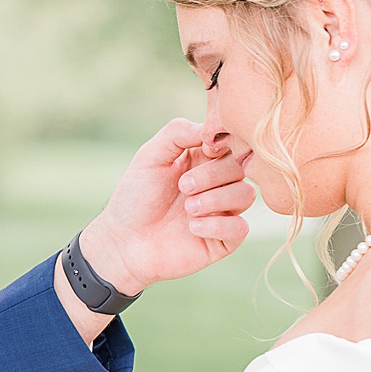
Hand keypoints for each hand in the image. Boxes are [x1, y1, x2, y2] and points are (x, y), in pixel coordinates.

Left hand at [78, 118, 254, 293]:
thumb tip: (211, 130)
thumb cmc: (135, 197)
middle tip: (182, 186)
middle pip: (241, 168)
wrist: (123, 241)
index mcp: (203, 159)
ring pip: (247, 195)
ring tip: (188, 208)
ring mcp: (222, 211)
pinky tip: (192, 227)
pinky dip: (218, 225)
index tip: (203, 150)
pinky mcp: (223, 240)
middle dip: (212, 175)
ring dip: (217, 199)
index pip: (231, 143)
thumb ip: (177, 133)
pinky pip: (240, 228)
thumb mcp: (150, 156)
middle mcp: (217, 184)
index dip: (223, 145)